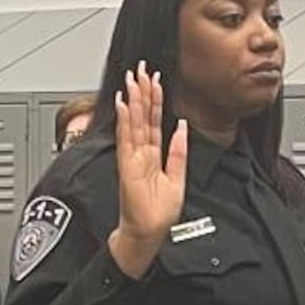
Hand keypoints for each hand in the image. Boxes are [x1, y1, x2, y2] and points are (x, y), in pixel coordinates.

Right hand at [104, 65, 187, 277]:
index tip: (155, 82)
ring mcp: (132, 158)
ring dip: (132, 100)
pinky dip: (124, 120)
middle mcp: (140, 153)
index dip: (154, 101)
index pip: (153, 122)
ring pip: (132, 123)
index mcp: (153, 156)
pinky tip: (122, 104)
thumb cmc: (158, 213)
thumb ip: (178, 152)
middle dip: (141, 93)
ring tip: (132, 79)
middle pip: (141, 117)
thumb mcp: (177, 178)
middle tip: (141, 70)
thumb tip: (182, 127)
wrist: (147, 234)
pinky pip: (126, 138)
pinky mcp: (127, 165)